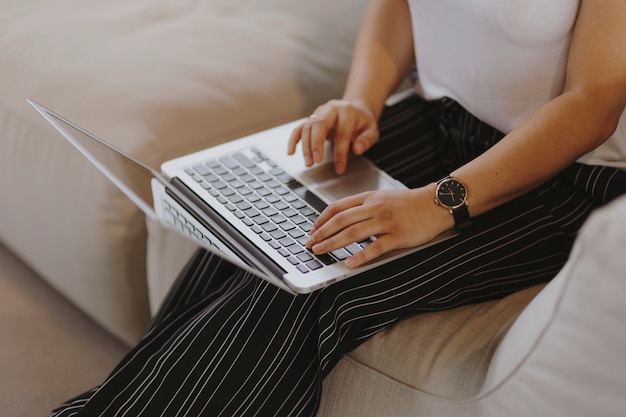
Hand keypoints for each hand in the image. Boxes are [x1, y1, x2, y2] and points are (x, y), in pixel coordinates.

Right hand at [287, 99, 378, 173]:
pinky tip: (291, 152)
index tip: (340, 168)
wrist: (356, 108)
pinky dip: (293, 139)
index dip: (340, 152)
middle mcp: (331, 109)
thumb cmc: (363, 121)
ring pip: (307, 127)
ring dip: (306, 146)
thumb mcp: (372, 129)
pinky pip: (299, 128)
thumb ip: (367, 140)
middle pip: (319, 125)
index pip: (342, 133)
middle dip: (316, 144)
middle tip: (316, 161)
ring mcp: (319, 112)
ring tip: (308, 162)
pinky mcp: (311, 118)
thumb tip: (358, 149)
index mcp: (347, 111)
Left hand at [305, 185, 451, 267]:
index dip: (321, 219)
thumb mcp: (382, 197)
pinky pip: (375, 247)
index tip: (312, 230)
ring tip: (321, 251)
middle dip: (321, 233)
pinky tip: (349, 262)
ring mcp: (386, 221)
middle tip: (310, 244)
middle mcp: (374, 207)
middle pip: (341, 220)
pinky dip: (360, 256)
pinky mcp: (398, 236)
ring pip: (353, 233)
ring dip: (333, 243)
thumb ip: (363, 206)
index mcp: (368, 197)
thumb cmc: (409, 203)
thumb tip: (341, 219)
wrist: (436, 203)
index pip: (337, 207)